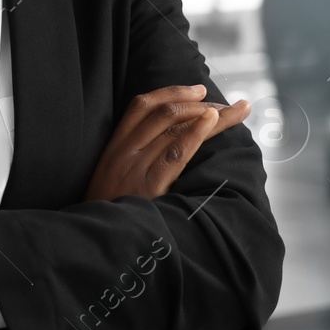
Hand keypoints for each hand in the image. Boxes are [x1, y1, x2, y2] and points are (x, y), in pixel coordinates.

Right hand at [85, 85, 249, 201]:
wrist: (93, 238)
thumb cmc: (109, 210)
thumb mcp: (112, 177)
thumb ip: (132, 157)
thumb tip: (168, 141)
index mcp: (114, 146)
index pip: (140, 105)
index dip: (172, 92)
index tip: (198, 90)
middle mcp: (124, 151)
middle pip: (163, 112)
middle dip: (199, 102)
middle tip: (230, 104)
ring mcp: (135, 167)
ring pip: (173, 127)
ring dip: (210, 114)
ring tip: (236, 110)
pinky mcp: (148, 186)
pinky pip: (174, 153)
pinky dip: (195, 134)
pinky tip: (213, 121)